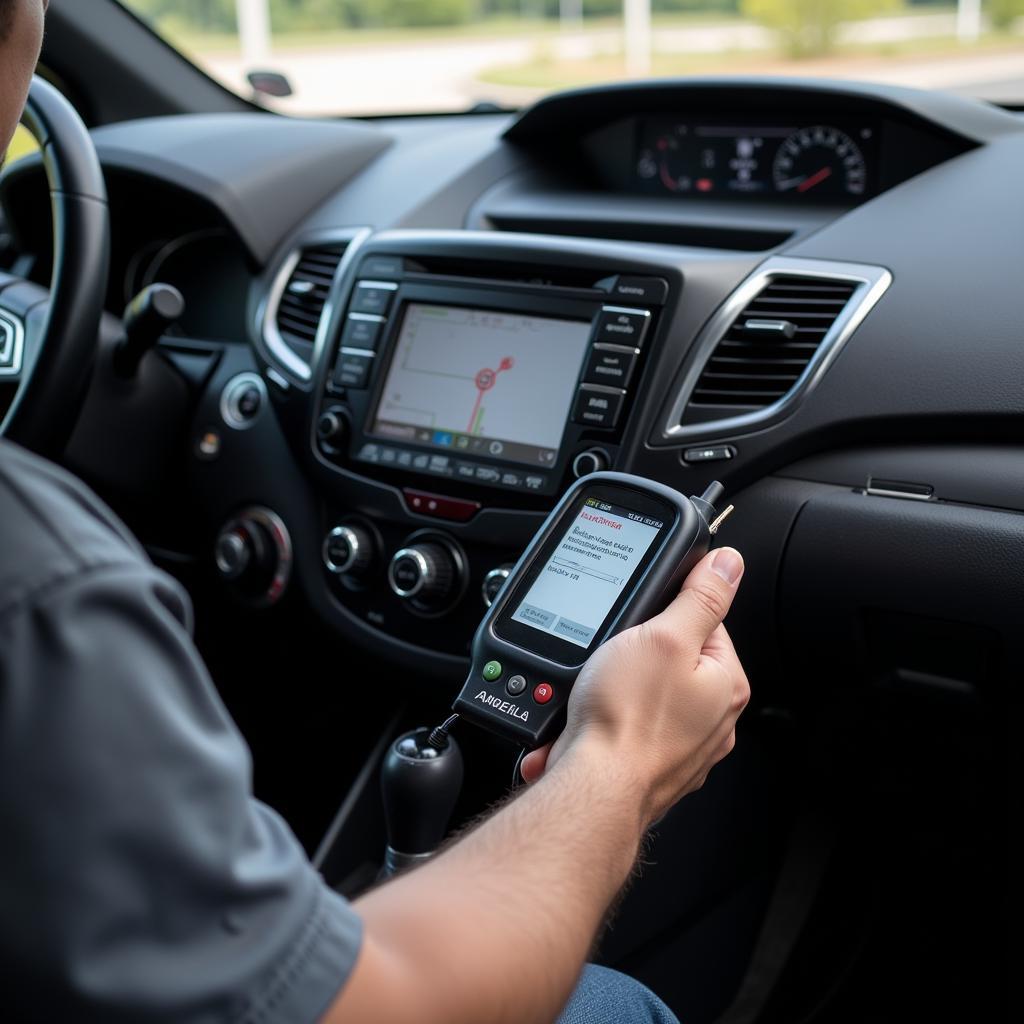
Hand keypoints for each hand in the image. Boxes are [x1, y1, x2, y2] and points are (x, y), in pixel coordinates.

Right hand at [520, 547, 749, 826]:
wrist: (592, 789)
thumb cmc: (627, 721)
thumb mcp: (664, 636)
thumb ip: (701, 597)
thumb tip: (729, 564)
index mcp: (726, 684)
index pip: (704, 622)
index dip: (665, 614)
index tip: (639, 622)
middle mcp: (713, 720)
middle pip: (670, 659)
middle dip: (632, 655)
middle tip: (610, 660)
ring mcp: (681, 748)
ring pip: (642, 696)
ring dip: (612, 692)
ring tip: (594, 695)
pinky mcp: (648, 767)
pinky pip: (624, 730)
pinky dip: (603, 725)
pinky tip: (587, 723)